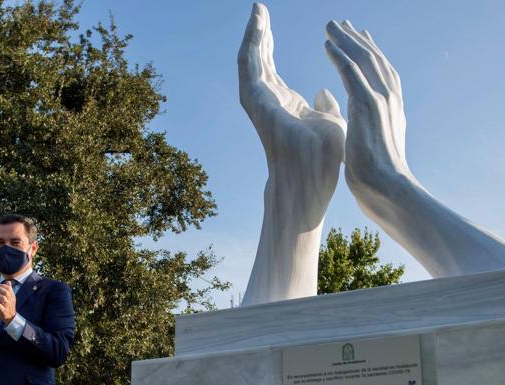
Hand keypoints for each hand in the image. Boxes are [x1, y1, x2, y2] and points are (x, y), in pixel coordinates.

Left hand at [0, 281, 16, 324]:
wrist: (11, 317)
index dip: (2, 286)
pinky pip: (2, 308)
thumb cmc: (9, 306)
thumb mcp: (11, 297)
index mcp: (12, 296)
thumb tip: (8, 282)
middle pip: (6, 292)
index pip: (8, 288)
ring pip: (3, 299)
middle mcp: (11, 300)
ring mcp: (8, 306)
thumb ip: (9, 290)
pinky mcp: (4, 312)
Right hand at [239, 5, 345, 216]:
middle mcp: (267, 100)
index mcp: (283, 103)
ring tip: (257, 9)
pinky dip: (252, 45)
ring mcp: (260, 101)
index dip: (270, 45)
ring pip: (251, 60)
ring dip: (254, 35)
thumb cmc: (322, 158)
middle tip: (260, 8)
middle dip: (260, 34)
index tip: (271, 24)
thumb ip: (325, 105)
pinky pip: (250, 66)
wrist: (310, 179)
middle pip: (259, 60)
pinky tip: (257, 26)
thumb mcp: (331, 122)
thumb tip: (324, 90)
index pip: (271, 68)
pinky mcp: (256, 101)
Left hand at [324, 20, 504, 275]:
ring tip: (330, 25)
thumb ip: (351, 118)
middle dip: (355, 39)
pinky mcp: (367, 106)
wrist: (386, 190)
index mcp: (389, 107)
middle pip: (372, 59)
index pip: (377, 72)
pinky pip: (352, 73)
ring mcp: (380, 100)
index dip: (366, 53)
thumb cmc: (375, 173)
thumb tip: (327, 98)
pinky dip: (341, 56)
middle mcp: (388, 98)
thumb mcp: (364, 140)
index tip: (355, 38)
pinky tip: (328, 44)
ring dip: (345, 40)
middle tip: (339, 23)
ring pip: (362, 60)